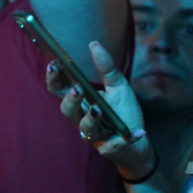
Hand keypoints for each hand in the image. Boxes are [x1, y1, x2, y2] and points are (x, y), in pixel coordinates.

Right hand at [46, 41, 154, 179]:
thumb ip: (106, 69)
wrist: (137, 141)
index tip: (54, 64)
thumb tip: (94, 44)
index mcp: (81, 102)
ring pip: (85, 129)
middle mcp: (82, 119)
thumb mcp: (118, 87)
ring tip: (98, 109)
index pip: (60, 90)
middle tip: (77, 88)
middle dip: (69, 99)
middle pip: (67, 110)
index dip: (53, 79)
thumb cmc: (122, 112)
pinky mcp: (110, 149)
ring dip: (90, 119)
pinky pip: (113, 146)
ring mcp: (94, 135)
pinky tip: (138, 132)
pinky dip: (123, 141)